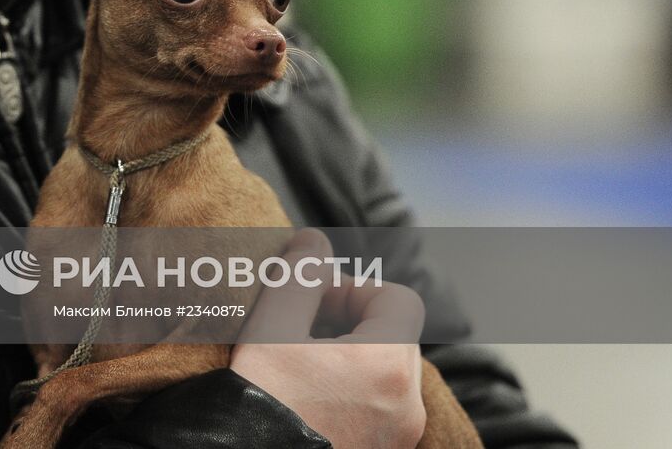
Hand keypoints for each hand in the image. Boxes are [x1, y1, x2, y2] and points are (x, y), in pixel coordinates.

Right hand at [229, 229, 426, 448]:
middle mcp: (408, 404)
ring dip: (353, 354)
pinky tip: (310, 394)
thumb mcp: (272, 328)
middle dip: (352, 320)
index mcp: (388, 365)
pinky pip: (383, 406)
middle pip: (396, 334)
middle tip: (302, 326)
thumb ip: (298, 276)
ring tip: (302, 361)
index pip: (400, 299)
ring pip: (389, 372)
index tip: (314, 301)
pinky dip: (355, 389)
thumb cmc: (263, 402)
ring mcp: (400, 436)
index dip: (356, 288)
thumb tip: (314, 242)